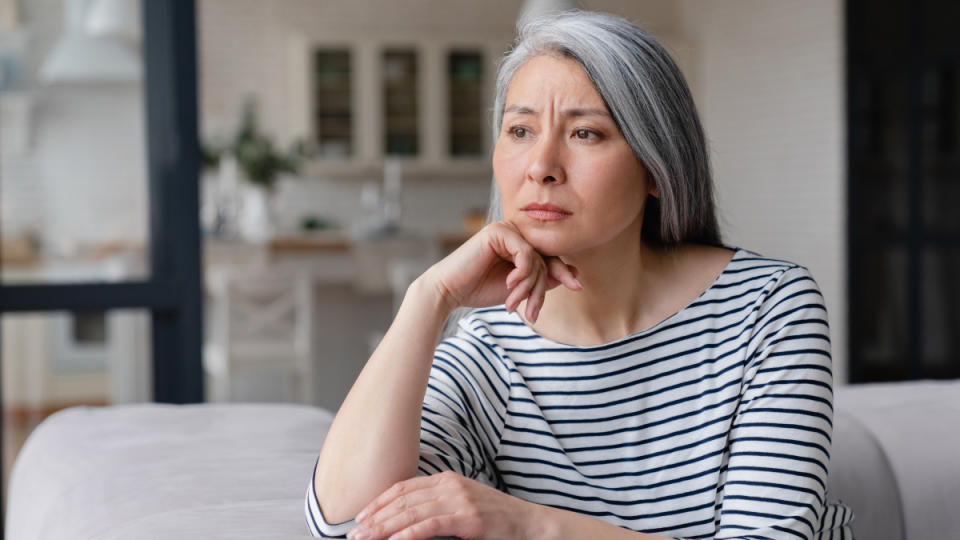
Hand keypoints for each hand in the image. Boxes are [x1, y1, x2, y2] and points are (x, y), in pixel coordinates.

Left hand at [347, 471, 535, 539]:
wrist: (529, 523)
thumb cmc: (494, 518)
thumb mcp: (462, 504)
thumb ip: (436, 505)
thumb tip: (404, 519)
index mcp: (446, 478)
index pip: (403, 488)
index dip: (379, 502)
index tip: (360, 517)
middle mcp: (450, 485)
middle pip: (403, 500)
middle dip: (375, 518)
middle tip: (354, 533)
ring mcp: (460, 500)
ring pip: (412, 513)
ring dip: (385, 528)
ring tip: (366, 539)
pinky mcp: (469, 518)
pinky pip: (432, 525)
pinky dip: (410, 534)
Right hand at [421, 221, 580, 321]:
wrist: (449, 291)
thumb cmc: (479, 290)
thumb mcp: (518, 288)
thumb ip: (542, 279)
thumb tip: (573, 273)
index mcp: (519, 245)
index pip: (548, 257)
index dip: (562, 273)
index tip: (577, 287)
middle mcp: (514, 234)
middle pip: (544, 260)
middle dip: (539, 289)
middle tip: (530, 311)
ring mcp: (506, 230)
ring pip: (536, 259)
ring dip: (529, 286)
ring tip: (514, 303)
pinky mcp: (498, 232)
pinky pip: (525, 253)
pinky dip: (522, 273)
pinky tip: (508, 285)